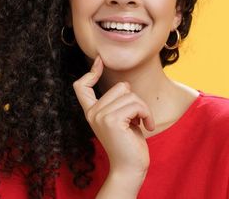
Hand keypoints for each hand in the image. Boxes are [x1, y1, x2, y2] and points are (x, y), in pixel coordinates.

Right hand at [73, 56, 155, 177]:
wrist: (130, 168)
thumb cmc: (130, 144)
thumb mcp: (122, 119)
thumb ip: (118, 104)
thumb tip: (125, 85)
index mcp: (92, 112)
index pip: (81, 86)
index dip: (91, 72)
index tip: (100, 61)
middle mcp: (93, 113)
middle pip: (120, 87)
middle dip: (136, 100)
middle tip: (138, 118)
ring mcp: (100, 116)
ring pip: (131, 95)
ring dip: (143, 109)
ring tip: (142, 123)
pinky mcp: (112, 120)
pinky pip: (136, 104)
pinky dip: (146, 114)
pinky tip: (147, 126)